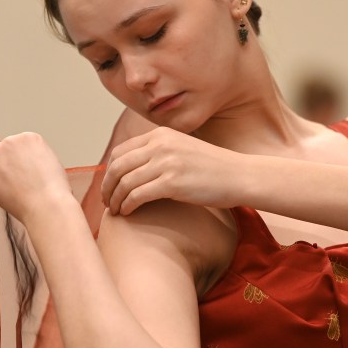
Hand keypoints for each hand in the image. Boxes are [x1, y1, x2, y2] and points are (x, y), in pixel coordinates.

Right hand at [0, 132, 71, 223]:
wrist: (43, 203)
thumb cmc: (26, 205)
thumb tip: (11, 167)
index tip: (8, 170)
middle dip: (5, 149)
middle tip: (22, 162)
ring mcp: (8, 142)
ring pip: (18, 142)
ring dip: (26, 151)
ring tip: (37, 172)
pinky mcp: (28, 137)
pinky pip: (34, 141)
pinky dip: (40, 149)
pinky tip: (43, 164)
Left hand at [102, 127, 244, 214]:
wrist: (240, 176)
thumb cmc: (214, 168)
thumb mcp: (183, 149)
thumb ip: (161, 152)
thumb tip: (135, 169)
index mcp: (161, 134)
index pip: (121, 151)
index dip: (110, 171)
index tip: (110, 187)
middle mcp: (161, 144)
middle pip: (118, 166)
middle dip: (107, 186)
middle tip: (107, 202)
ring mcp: (166, 162)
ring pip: (124, 182)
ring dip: (115, 199)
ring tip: (116, 210)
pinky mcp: (172, 182)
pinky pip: (137, 195)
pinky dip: (127, 205)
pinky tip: (128, 213)